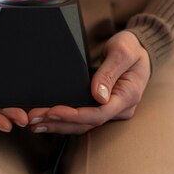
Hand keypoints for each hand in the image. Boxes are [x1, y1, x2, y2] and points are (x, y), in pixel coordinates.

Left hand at [27, 31, 150, 133]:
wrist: (139, 49)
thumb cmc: (132, 48)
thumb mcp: (123, 51)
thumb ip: (110, 72)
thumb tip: (98, 95)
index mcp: (128, 96)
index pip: (99, 113)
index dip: (74, 115)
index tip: (52, 111)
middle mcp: (120, 108)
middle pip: (87, 123)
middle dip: (59, 122)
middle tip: (34, 118)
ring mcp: (112, 110)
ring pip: (83, 125)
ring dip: (58, 125)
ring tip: (34, 123)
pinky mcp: (102, 108)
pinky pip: (82, 118)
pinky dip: (64, 120)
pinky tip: (47, 119)